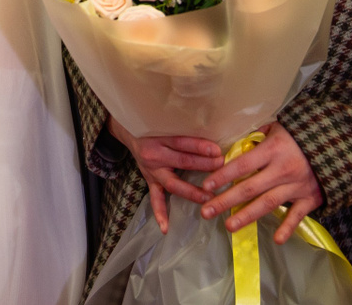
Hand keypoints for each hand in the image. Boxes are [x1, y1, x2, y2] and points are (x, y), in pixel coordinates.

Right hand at [109, 117, 221, 234]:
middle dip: (204, 166)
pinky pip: (155, 199)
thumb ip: (186, 130)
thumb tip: (214, 137)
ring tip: (209, 197)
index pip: (183, 143)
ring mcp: (152, 170)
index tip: (217, 151)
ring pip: (173, 183)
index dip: (200, 147)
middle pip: (182, 162)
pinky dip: (160, 214)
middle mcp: (155, 154)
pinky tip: (166, 228)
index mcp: (160, 137)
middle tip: (221, 168)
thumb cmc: (155, 127)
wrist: (130, 133)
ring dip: (191, 191)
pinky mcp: (150, 181)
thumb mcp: (167, 123)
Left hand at [197, 123, 323, 241]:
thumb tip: (240, 144)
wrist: (340, 143)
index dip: (223, 176)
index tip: (206, 186)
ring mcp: (297, 186)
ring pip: (268, 203)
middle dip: (226, 201)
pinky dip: (288, 227)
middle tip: (206, 212)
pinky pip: (297, 215)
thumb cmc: (304, 133)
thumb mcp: (280, 127)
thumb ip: (259, 136)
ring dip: (246, 216)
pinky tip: (276, 239)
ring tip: (229, 226)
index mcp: (273, 150)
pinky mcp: (311, 198)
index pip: (242, 165)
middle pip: (249, 188)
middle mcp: (283, 169)